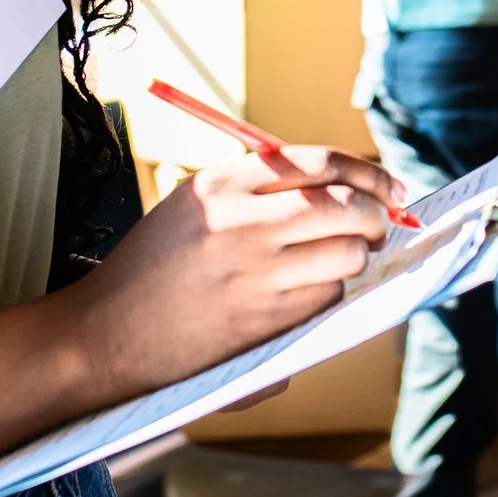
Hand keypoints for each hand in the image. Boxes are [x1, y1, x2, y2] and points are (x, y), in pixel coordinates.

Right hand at [77, 146, 398, 390]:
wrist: (108, 334)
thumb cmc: (155, 267)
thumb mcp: (194, 204)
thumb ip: (257, 188)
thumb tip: (340, 188)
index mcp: (222, 183)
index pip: (319, 162)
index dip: (366, 172)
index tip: (389, 186)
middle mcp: (242, 222)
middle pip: (346, 207)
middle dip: (377, 216)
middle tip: (380, 225)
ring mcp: (256, 273)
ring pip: (345, 254)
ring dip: (352, 258)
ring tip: (334, 261)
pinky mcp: (264, 319)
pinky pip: (325, 296)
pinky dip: (326, 294)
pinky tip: (299, 296)